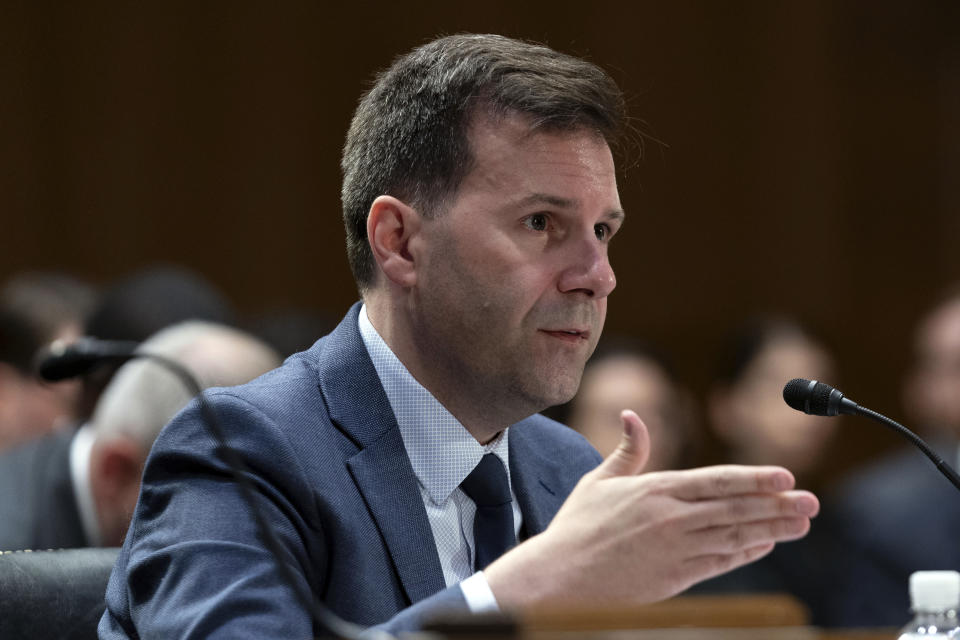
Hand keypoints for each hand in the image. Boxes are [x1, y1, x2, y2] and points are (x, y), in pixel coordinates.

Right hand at [485, 410, 818, 607]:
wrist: (561, 578)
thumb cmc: (577, 527)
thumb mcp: (599, 481)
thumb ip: (627, 450)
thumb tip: (630, 414)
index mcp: (655, 490)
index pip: (716, 482)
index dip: (754, 479)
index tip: (785, 476)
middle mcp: (672, 519)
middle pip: (735, 510)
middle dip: (777, 505)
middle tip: (811, 502)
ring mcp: (677, 551)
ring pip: (735, 538)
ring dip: (772, 530)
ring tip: (802, 523)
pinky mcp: (677, 578)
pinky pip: (721, 563)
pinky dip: (746, 554)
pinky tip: (766, 544)